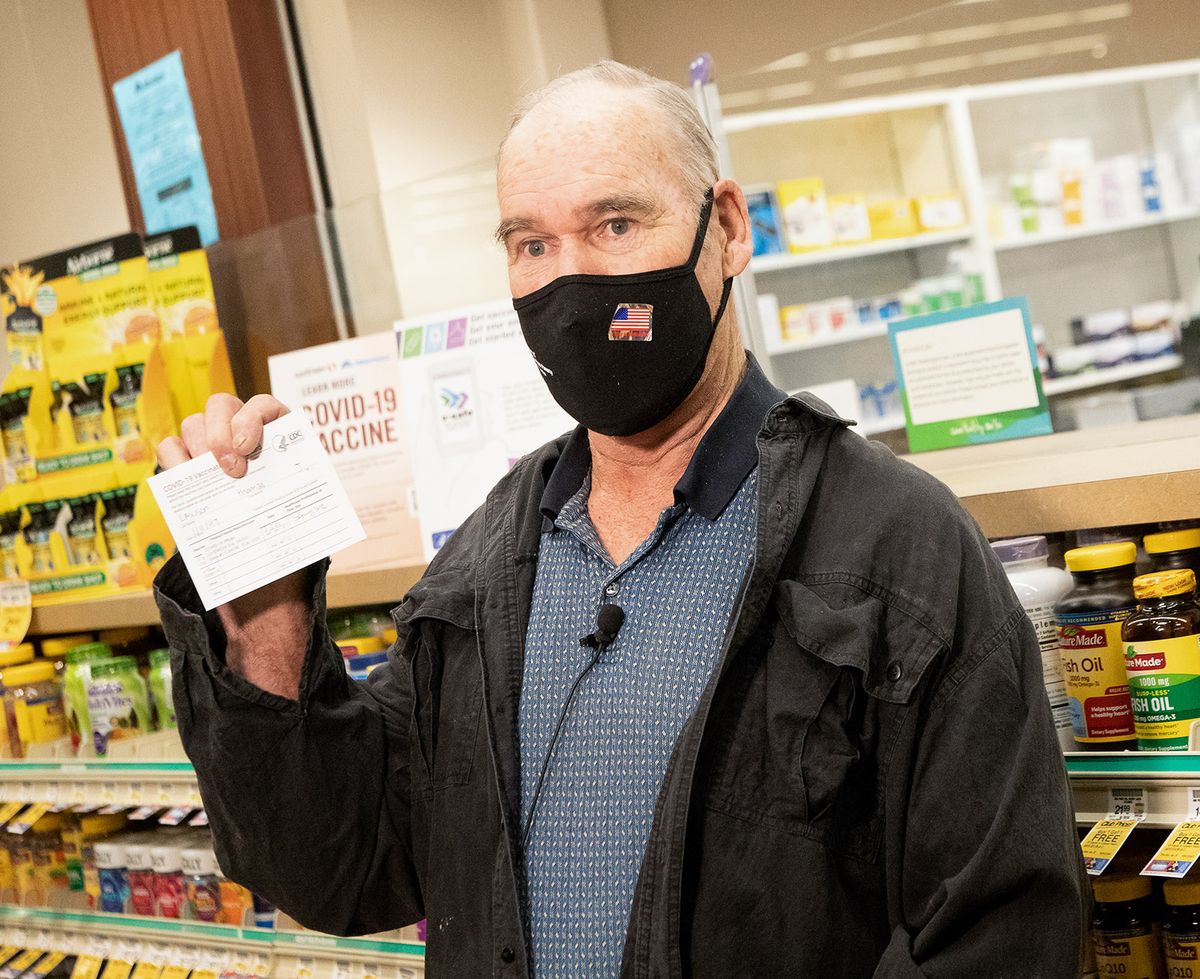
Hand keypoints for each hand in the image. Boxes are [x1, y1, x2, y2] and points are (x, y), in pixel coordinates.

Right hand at [157, 395, 309, 694]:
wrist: (265, 581)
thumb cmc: (288, 542)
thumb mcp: (299, 522)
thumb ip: (289, 501)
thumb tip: (282, 494)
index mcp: (279, 438)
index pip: (264, 406)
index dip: (254, 417)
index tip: (249, 446)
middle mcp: (243, 436)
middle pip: (220, 405)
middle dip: (221, 430)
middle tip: (231, 469)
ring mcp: (211, 450)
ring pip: (193, 424)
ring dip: (199, 446)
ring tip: (212, 479)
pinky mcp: (187, 470)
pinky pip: (169, 449)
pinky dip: (173, 460)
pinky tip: (184, 480)